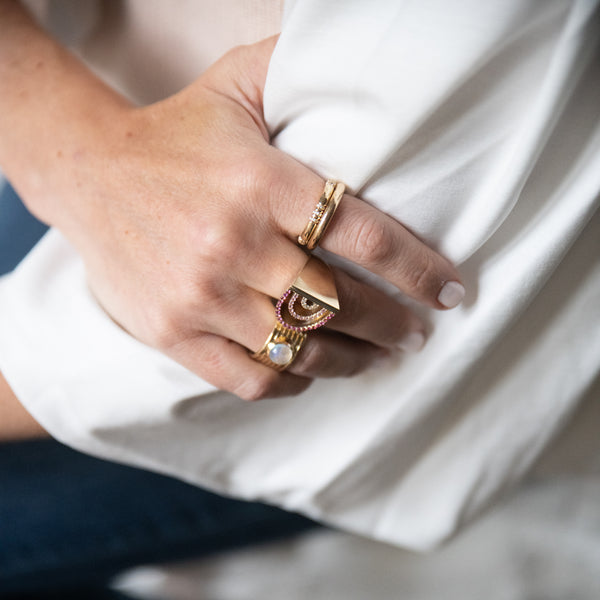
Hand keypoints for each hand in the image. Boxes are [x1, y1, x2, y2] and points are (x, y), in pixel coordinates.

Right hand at [0, 22, 463, 399]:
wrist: (89, 174)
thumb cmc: (175, 136)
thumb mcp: (235, 88)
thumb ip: (295, 73)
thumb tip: (351, 57)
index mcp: (262, 183)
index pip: (365, 236)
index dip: (418, 271)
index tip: (450, 291)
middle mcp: (235, 244)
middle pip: (342, 303)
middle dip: (394, 324)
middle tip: (417, 331)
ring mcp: (202, 296)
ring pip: (301, 349)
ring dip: (352, 360)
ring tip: (378, 357)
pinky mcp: (174, 332)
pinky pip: (249, 377)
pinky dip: (291, 382)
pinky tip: (310, 372)